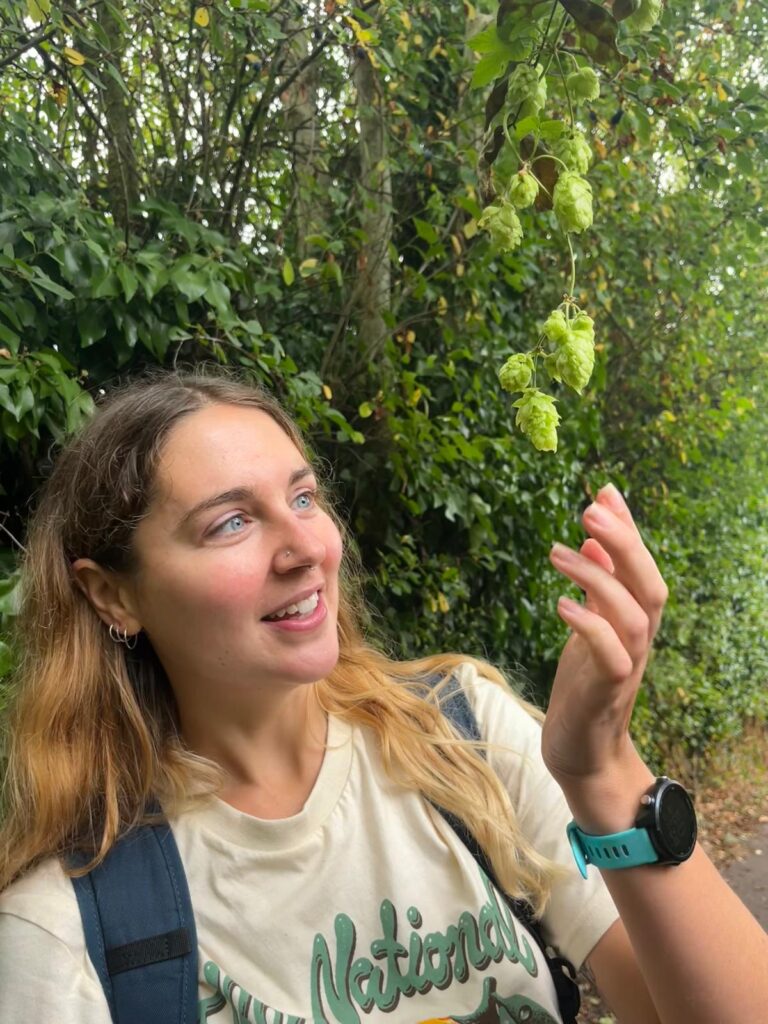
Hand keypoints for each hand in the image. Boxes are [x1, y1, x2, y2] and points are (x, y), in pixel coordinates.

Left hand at [541, 484, 667, 829]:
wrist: (582, 751)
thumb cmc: (585, 684)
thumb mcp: (588, 627)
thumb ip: (595, 587)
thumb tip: (590, 540)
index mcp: (634, 621)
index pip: (640, 568)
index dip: (627, 530)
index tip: (604, 490)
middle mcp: (638, 641)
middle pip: (650, 586)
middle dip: (626, 544)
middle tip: (591, 508)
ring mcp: (626, 667)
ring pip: (634, 617)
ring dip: (599, 580)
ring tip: (559, 551)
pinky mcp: (606, 693)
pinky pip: (611, 657)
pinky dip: (590, 627)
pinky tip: (561, 604)